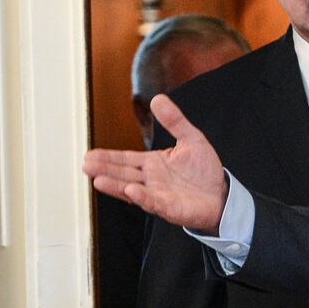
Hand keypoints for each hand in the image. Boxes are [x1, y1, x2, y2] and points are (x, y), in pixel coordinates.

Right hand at [82, 95, 226, 233]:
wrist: (222, 195)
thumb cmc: (205, 171)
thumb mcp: (191, 138)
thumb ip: (174, 120)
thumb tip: (158, 99)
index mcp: (153, 163)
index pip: (126, 159)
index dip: (108, 157)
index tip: (90, 154)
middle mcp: (151, 180)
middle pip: (123, 173)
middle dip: (104, 169)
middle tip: (86, 164)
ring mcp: (158, 194)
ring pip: (131, 189)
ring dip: (114, 185)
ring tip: (97, 179)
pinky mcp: (169, 208)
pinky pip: (152, 201)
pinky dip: (141, 197)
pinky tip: (130, 190)